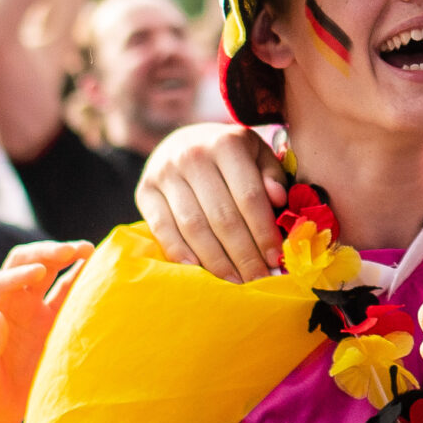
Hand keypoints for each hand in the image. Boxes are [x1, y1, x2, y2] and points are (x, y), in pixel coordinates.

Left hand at [0, 240, 91, 422]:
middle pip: (25, 264)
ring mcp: (31, 310)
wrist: (0, 414)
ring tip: (89, 251)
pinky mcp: (50, 321)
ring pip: (49, 273)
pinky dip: (80, 280)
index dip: (19, 274)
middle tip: (71, 250)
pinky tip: (98, 271)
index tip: (38, 272)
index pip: (1, 281)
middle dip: (47, 253)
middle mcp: (8, 302)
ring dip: (67, 258)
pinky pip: (66, 294)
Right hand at [136, 123, 286, 279]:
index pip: (249, 196)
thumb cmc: (230, 155)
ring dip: (216, 261)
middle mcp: (192, 155)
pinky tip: (198, 270)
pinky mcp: (144, 191)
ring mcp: (164, 173)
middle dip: (243, 254)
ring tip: (235, 281)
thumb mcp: (257, 153)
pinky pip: (163, 228)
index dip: (263, 232)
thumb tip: (278, 200)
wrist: (184, 141)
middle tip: (258, 280)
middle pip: (222, 216)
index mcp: (226, 144)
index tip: (275, 259)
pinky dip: (180, 253)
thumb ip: (272, 175)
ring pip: (193, 227)